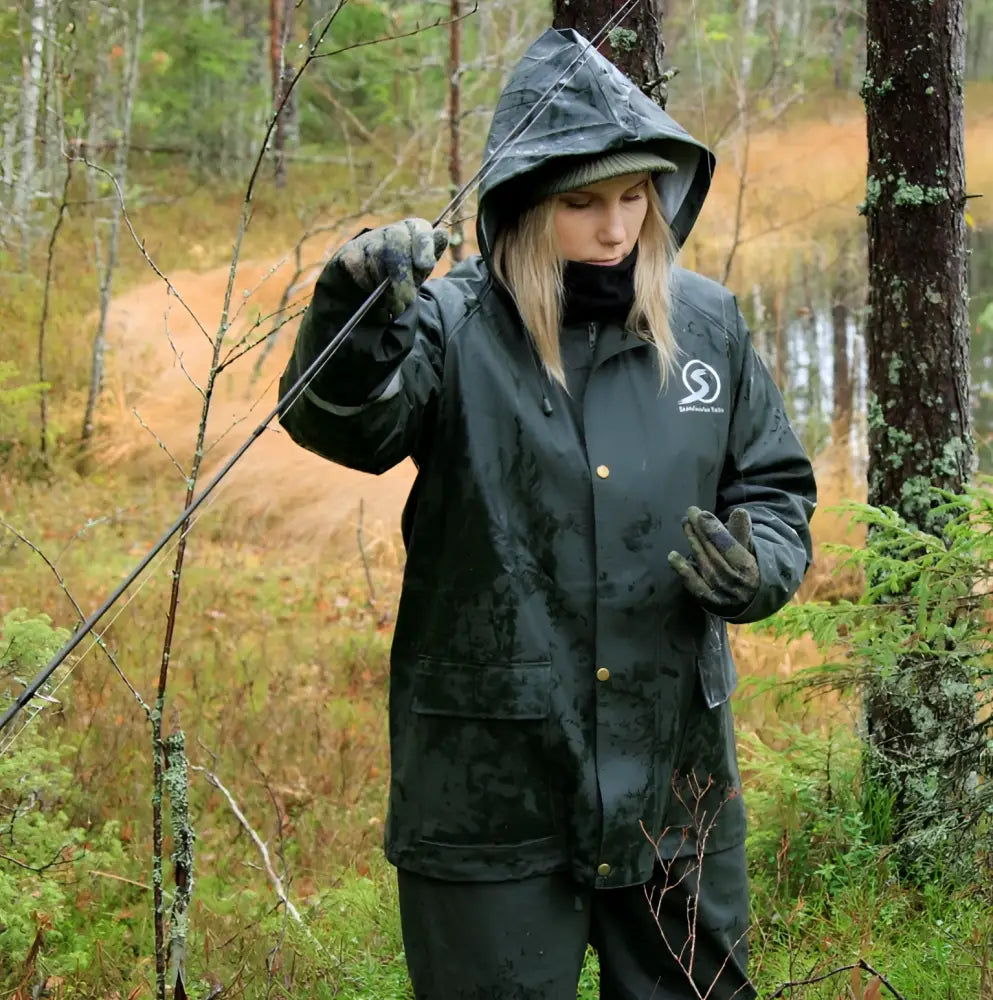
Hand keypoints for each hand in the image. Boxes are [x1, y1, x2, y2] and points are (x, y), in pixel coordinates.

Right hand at [332, 218, 448, 318]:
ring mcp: (368, 241)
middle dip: (402, 274)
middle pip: (396, 242)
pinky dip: (368, 284)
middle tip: (407, 299)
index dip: (423, 244)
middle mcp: (390, 232)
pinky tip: (374, 294)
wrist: (364, 294)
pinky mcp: (349, 253)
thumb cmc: (398, 281)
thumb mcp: (417, 274)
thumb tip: (442, 234)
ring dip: (386, 286)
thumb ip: (429, 258)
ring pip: (377, 257)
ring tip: (393, 305)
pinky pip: (359, 267)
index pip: (420, 229)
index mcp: (412, 233)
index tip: (425, 265)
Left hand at [667, 507, 759, 615]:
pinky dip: (683, 570)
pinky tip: (672, 556)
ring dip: (692, 542)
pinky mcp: (708, 602)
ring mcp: (720, 593)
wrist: (747, 602)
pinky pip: (694, 585)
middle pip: (714, 553)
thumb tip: (738, 511)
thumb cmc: (744, 569)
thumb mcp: (748, 551)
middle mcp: (735, 583)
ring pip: (703, 564)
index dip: (715, 531)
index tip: (702, 514)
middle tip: (691, 512)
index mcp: (748, 569)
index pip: (730, 547)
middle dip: (701, 531)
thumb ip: (741, 532)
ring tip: (685, 524)